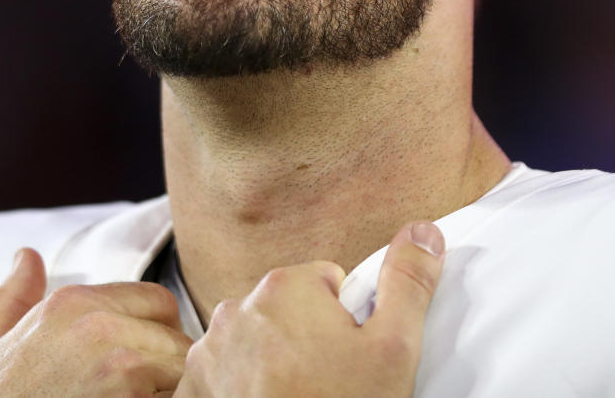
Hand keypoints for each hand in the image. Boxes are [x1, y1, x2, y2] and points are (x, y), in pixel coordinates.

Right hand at [0, 248, 193, 396]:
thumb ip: (8, 302)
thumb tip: (26, 256)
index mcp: (70, 304)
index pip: (158, 302)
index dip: (155, 332)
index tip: (139, 363)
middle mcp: (100, 327)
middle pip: (177, 336)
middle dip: (169, 365)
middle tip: (141, 391)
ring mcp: (122, 369)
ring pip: (184, 370)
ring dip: (172, 390)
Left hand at [175, 221, 445, 397]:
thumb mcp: (394, 349)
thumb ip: (408, 281)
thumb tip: (423, 232)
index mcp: (285, 288)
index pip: (326, 283)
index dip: (345, 323)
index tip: (348, 359)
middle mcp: (236, 311)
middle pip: (288, 311)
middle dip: (308, 341)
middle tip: (329, 385)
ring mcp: (207, 353)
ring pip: (255, 343)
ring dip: (273, 365)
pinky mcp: (192, 391)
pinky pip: (224, 375)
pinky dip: (241, 390)